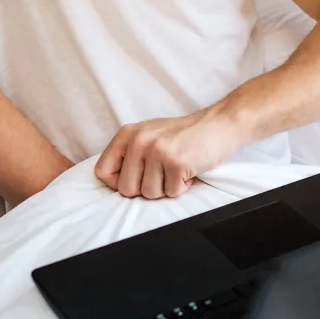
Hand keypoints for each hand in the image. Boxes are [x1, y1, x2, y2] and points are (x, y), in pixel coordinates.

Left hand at [95, 110, 246, 198]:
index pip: (103, 171)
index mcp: (127, 134)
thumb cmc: (182, 135)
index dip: (117, 183)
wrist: (217, 125)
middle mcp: (139, 141)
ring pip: (149, 193)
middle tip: (161, 174)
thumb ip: (128, 155)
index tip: (135, 179)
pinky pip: (171, 192)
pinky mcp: (176, 163)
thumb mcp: (148, 135)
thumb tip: (112, 182)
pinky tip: (187, 171)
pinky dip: (181, 186)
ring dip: (166, 187)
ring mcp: (157, 151)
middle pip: (126, 189)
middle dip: (145, 188)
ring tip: (175, 170)